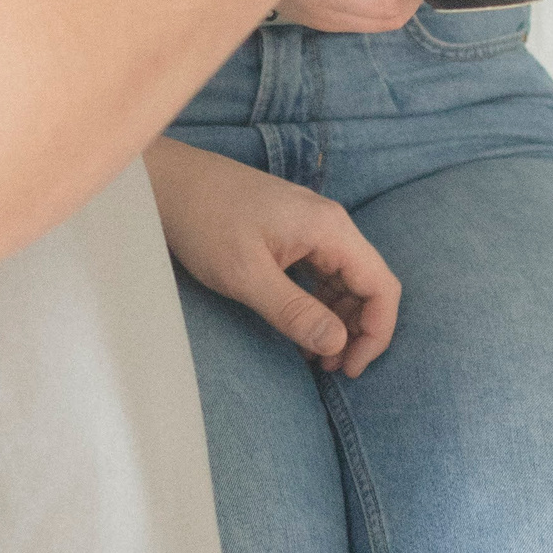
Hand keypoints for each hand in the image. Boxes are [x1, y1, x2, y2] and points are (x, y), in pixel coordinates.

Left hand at [144, 139, 399, 376]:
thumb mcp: (247, 275)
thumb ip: (294, 311)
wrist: (171, 183)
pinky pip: (323, 272)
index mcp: (329, 229)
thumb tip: (338, 344)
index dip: (376, 332)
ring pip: (346, 279)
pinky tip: (301, 327)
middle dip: (358, 330)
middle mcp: (329, 224)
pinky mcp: (293, 231)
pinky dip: (320, 303)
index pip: (381, 285)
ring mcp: (311, 226)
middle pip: (368, 283)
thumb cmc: (205, 222)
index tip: (351, 369)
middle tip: (331, 369)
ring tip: (315, 356)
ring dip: (339, 319)